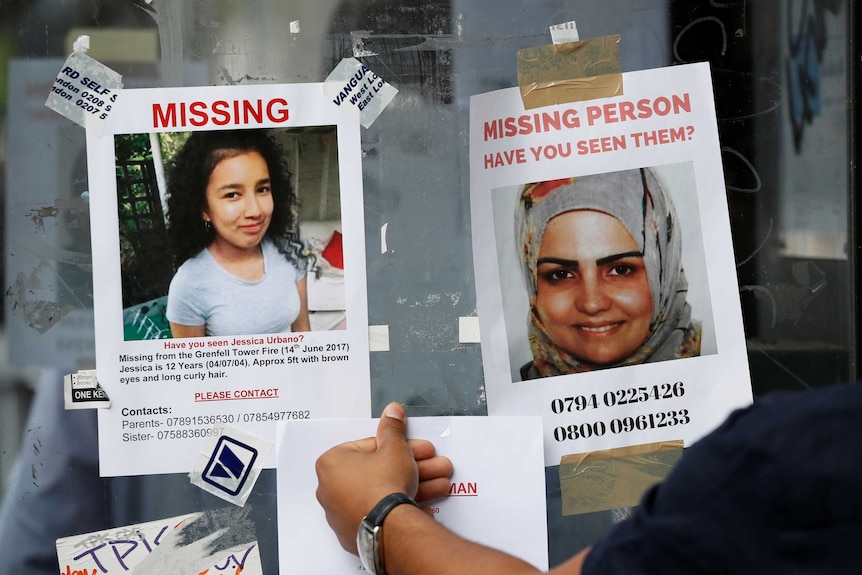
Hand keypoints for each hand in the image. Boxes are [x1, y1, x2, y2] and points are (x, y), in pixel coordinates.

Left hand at [315, 402, 452, 553]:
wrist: (388, 528)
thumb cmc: (383, 486)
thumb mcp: (395, 448)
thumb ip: (393, 429)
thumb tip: (392, 412)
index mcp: (332, 464)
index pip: (371, 447)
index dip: (400, 447)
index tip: (416, 450)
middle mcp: (331, 490)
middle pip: (379, 472)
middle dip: (412, 468)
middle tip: (432, 466)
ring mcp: (342, 515)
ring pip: (382, 494)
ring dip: (413, 487)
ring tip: (439, 485)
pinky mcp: (354, 535)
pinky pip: (379, 516)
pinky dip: (399, 510)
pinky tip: (421, 507)